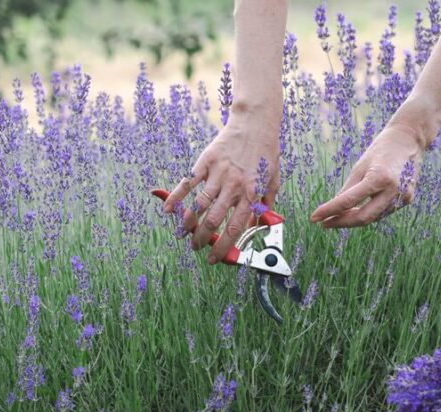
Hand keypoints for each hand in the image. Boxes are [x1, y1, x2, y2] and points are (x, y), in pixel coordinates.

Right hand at [163, 118, 279, 263]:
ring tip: (183, 234)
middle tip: (197, 247)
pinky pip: (188, 183)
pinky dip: (175, 197)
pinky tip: (167, 210)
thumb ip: (266, 204)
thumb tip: (259, 226)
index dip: (224, 246)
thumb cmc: (266, 154)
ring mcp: (218, 174)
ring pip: (198, 205)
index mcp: (251, 194)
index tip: (215, 258)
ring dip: (188, 223)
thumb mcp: (273, 181)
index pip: (235, 228)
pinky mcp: (205, 162)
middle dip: (202, 238)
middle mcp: (234, 186)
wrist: (255, 124)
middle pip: (213, 220)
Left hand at [310, 124, 422, 227]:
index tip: (315, 218)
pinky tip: (358, 211)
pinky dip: (369, 213)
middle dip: (342, 222)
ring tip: (338, 217)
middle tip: (325, 223)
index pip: (349, 201)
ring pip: (374, 217)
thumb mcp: (361, 165)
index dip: (330, 211)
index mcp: (379, 177)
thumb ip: (348, 189)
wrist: (409, 139)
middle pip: (363, 217)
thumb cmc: (382, 148)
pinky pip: (383, 212)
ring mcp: (403, 197)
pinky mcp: (407, 199)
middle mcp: (393, 190)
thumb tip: (334, 208)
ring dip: (355, 219)